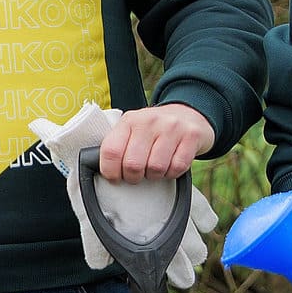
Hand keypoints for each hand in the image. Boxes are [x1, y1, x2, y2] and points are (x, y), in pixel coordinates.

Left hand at [93, 103, 214, 182]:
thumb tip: (99, 170)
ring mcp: (172, 127)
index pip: (110, 151)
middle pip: (133, 164)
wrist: (189, 114)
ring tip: (154, 168)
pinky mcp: (191, 136)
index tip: (115, 178)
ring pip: (156, 168)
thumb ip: (119, 145)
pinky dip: (172, 173)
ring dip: (154, 176)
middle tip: (137, 174)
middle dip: (133, 177)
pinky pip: (177, 167)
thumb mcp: (133, 129)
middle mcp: (149, 121)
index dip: (110, 171)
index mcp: (129, 120)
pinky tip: (170, 165)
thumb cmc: (155, 129)